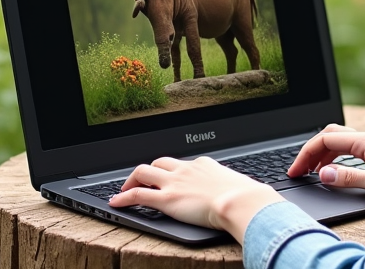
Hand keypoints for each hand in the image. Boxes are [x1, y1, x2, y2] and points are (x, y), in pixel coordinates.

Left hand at [107, 156, 283, 239]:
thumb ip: (236, 188)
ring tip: (125, 190)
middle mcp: (187, 168)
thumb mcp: (242, 186)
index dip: (173, 171)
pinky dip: (123, 197)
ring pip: (143, 172)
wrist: (240, 201)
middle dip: (148, 170)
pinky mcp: (166, 199)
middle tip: (141, 181)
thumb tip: (248, 194)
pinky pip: (137, 194)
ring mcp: (175, 182)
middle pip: (160, 162)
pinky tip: (116, 203)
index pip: (183, 163)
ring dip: (131, 180)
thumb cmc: (247, 197)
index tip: (170, 178)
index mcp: (205, 164)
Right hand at [288, 124, 364, 198]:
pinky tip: (332, 169)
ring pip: (339, 139)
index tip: (295, 170)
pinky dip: (334, 154)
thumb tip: (324, 174)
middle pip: (331, 134)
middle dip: (311, 150)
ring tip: (312, 171)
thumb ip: (350, 178)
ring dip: (322, 152)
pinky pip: (349, 146)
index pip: (327, 139)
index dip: (307, 154)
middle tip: (299, 170)